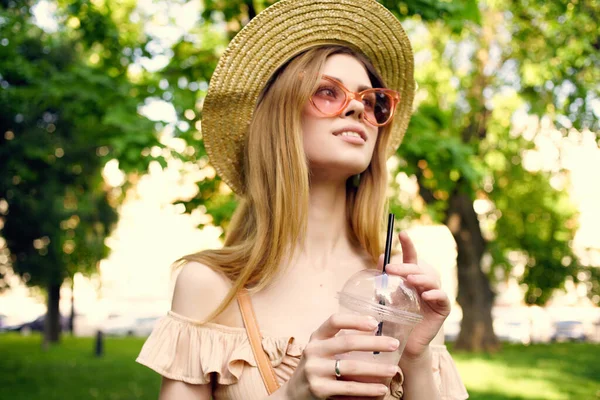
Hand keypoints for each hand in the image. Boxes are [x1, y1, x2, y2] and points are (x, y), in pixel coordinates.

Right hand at [283, 314, 399, 399]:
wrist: (293, 395)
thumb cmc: (316, 367)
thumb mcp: (321, 350)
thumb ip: (339, 341)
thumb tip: (375, 332)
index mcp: (316, 337)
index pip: (334, 321)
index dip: (355, 320)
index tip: (375, 323)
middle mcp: (313, 351)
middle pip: (347, 343)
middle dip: (375, 343)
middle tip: (394, 344)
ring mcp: (314, 371)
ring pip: (351, 368)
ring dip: (376, 369)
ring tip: (394, 370)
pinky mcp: (319, 390)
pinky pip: (349, 390)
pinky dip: (368, 390)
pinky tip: (381, 389)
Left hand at [382, 232, 450, 361]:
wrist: (401, 344)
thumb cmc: (393, 320)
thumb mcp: (385, 297)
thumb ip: (384, 279)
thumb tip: (381, 256)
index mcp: (411, 279)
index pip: (410, 259)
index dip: (407, 246)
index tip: (401, 233)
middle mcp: (424, 284)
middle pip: (417, 269)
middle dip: (405, 267)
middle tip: (391, 269)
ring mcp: (434, 295)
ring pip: (430, 280)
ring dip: (420, 278)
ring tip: (410, 279)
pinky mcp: (441, 309)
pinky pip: (442, 298)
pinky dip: (435, 294)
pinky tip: (426, 294)